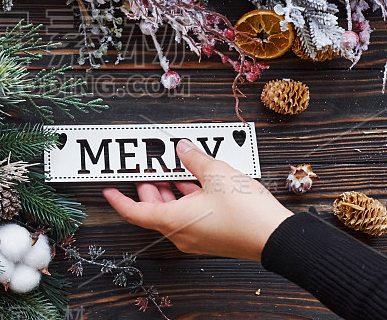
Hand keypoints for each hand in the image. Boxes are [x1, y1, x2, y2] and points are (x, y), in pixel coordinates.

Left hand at [103, 138, 291, 261]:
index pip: (135, 212)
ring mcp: (198, 237)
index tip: (108, 190)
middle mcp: (182, 233)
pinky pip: (190, 215)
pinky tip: (195, 178)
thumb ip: (194, 158)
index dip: (119, 200)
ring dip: (170, 190)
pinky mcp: (213, 236)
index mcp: (174, 221)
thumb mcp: (217, 174)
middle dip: (149, 186)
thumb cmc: (246, 212)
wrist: (278, 238)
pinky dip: (187, 197)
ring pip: (173, 211)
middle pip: (154, 209)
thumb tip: (182, 148)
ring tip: (171, 167)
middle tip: (147, 165)